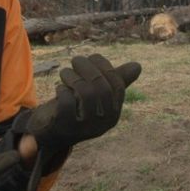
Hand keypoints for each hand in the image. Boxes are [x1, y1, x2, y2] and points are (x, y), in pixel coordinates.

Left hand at [27, 54, 141, 149]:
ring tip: (65, 73)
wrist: (52, 133)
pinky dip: (62, 90)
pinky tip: (59, 89)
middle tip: (75, 60)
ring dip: (72, 76)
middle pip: (101, 87)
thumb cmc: (76, 108)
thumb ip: (114, 81)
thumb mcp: (95, 94)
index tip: (92, 57)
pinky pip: (67, 101)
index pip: (117, 85)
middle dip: (87, 67)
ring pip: (85, 92)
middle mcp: (103, 123)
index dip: (105, 66)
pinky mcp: (66, 127)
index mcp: (114, 113)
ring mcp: (85, 127)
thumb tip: (138, 66)